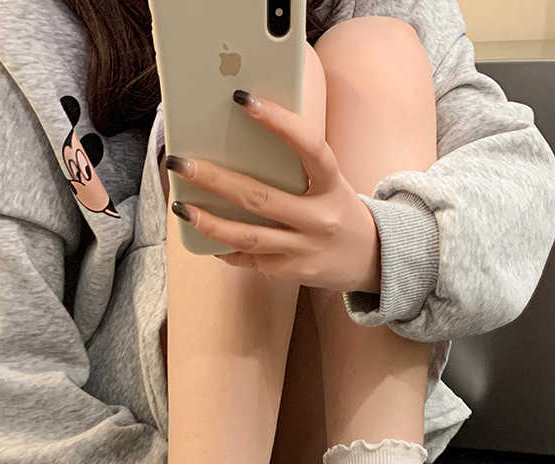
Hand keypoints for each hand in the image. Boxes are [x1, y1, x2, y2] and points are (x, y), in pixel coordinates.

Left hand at [165, 89, 381, 294]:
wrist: (373, 260)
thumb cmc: (339, 210)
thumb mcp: (330, 183)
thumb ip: (298, 166)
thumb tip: (243, 142)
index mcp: (332, 185)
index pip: (309, 148)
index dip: (279, 123)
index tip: (243, 100)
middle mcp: (320, 218)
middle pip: (260, 198)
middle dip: (215, 180)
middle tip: (181, 163)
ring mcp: (305, 249)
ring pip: (248, 237)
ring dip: (209, 222)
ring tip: (181, 206)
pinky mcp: (293, 271)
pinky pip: (251, 260)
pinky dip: (225, 248)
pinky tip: (204, 234)